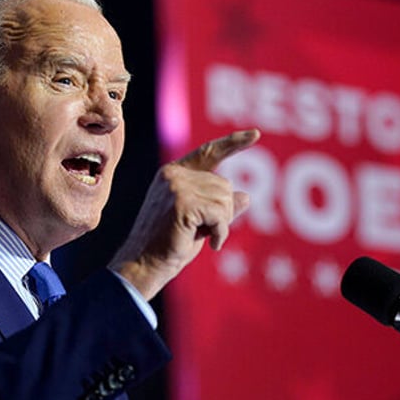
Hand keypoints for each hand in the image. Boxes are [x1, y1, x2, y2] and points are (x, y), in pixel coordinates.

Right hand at [109, 129, 259, 299]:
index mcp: (174, 174)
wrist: (144, 265)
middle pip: (224, 185)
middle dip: (223, 212)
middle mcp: (173, 174)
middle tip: (205, 232)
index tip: (255, 134)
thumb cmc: (168, 248)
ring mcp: (176, 187)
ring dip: (221, 224)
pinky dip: (221, 232)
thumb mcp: (199, 223)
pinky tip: (210, 244)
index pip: (209, 152)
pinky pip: (220, 215)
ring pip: (225, 199)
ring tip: (202, 237)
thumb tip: (246, 196)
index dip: (233, 143)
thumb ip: (219, 207)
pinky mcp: (182, 203)